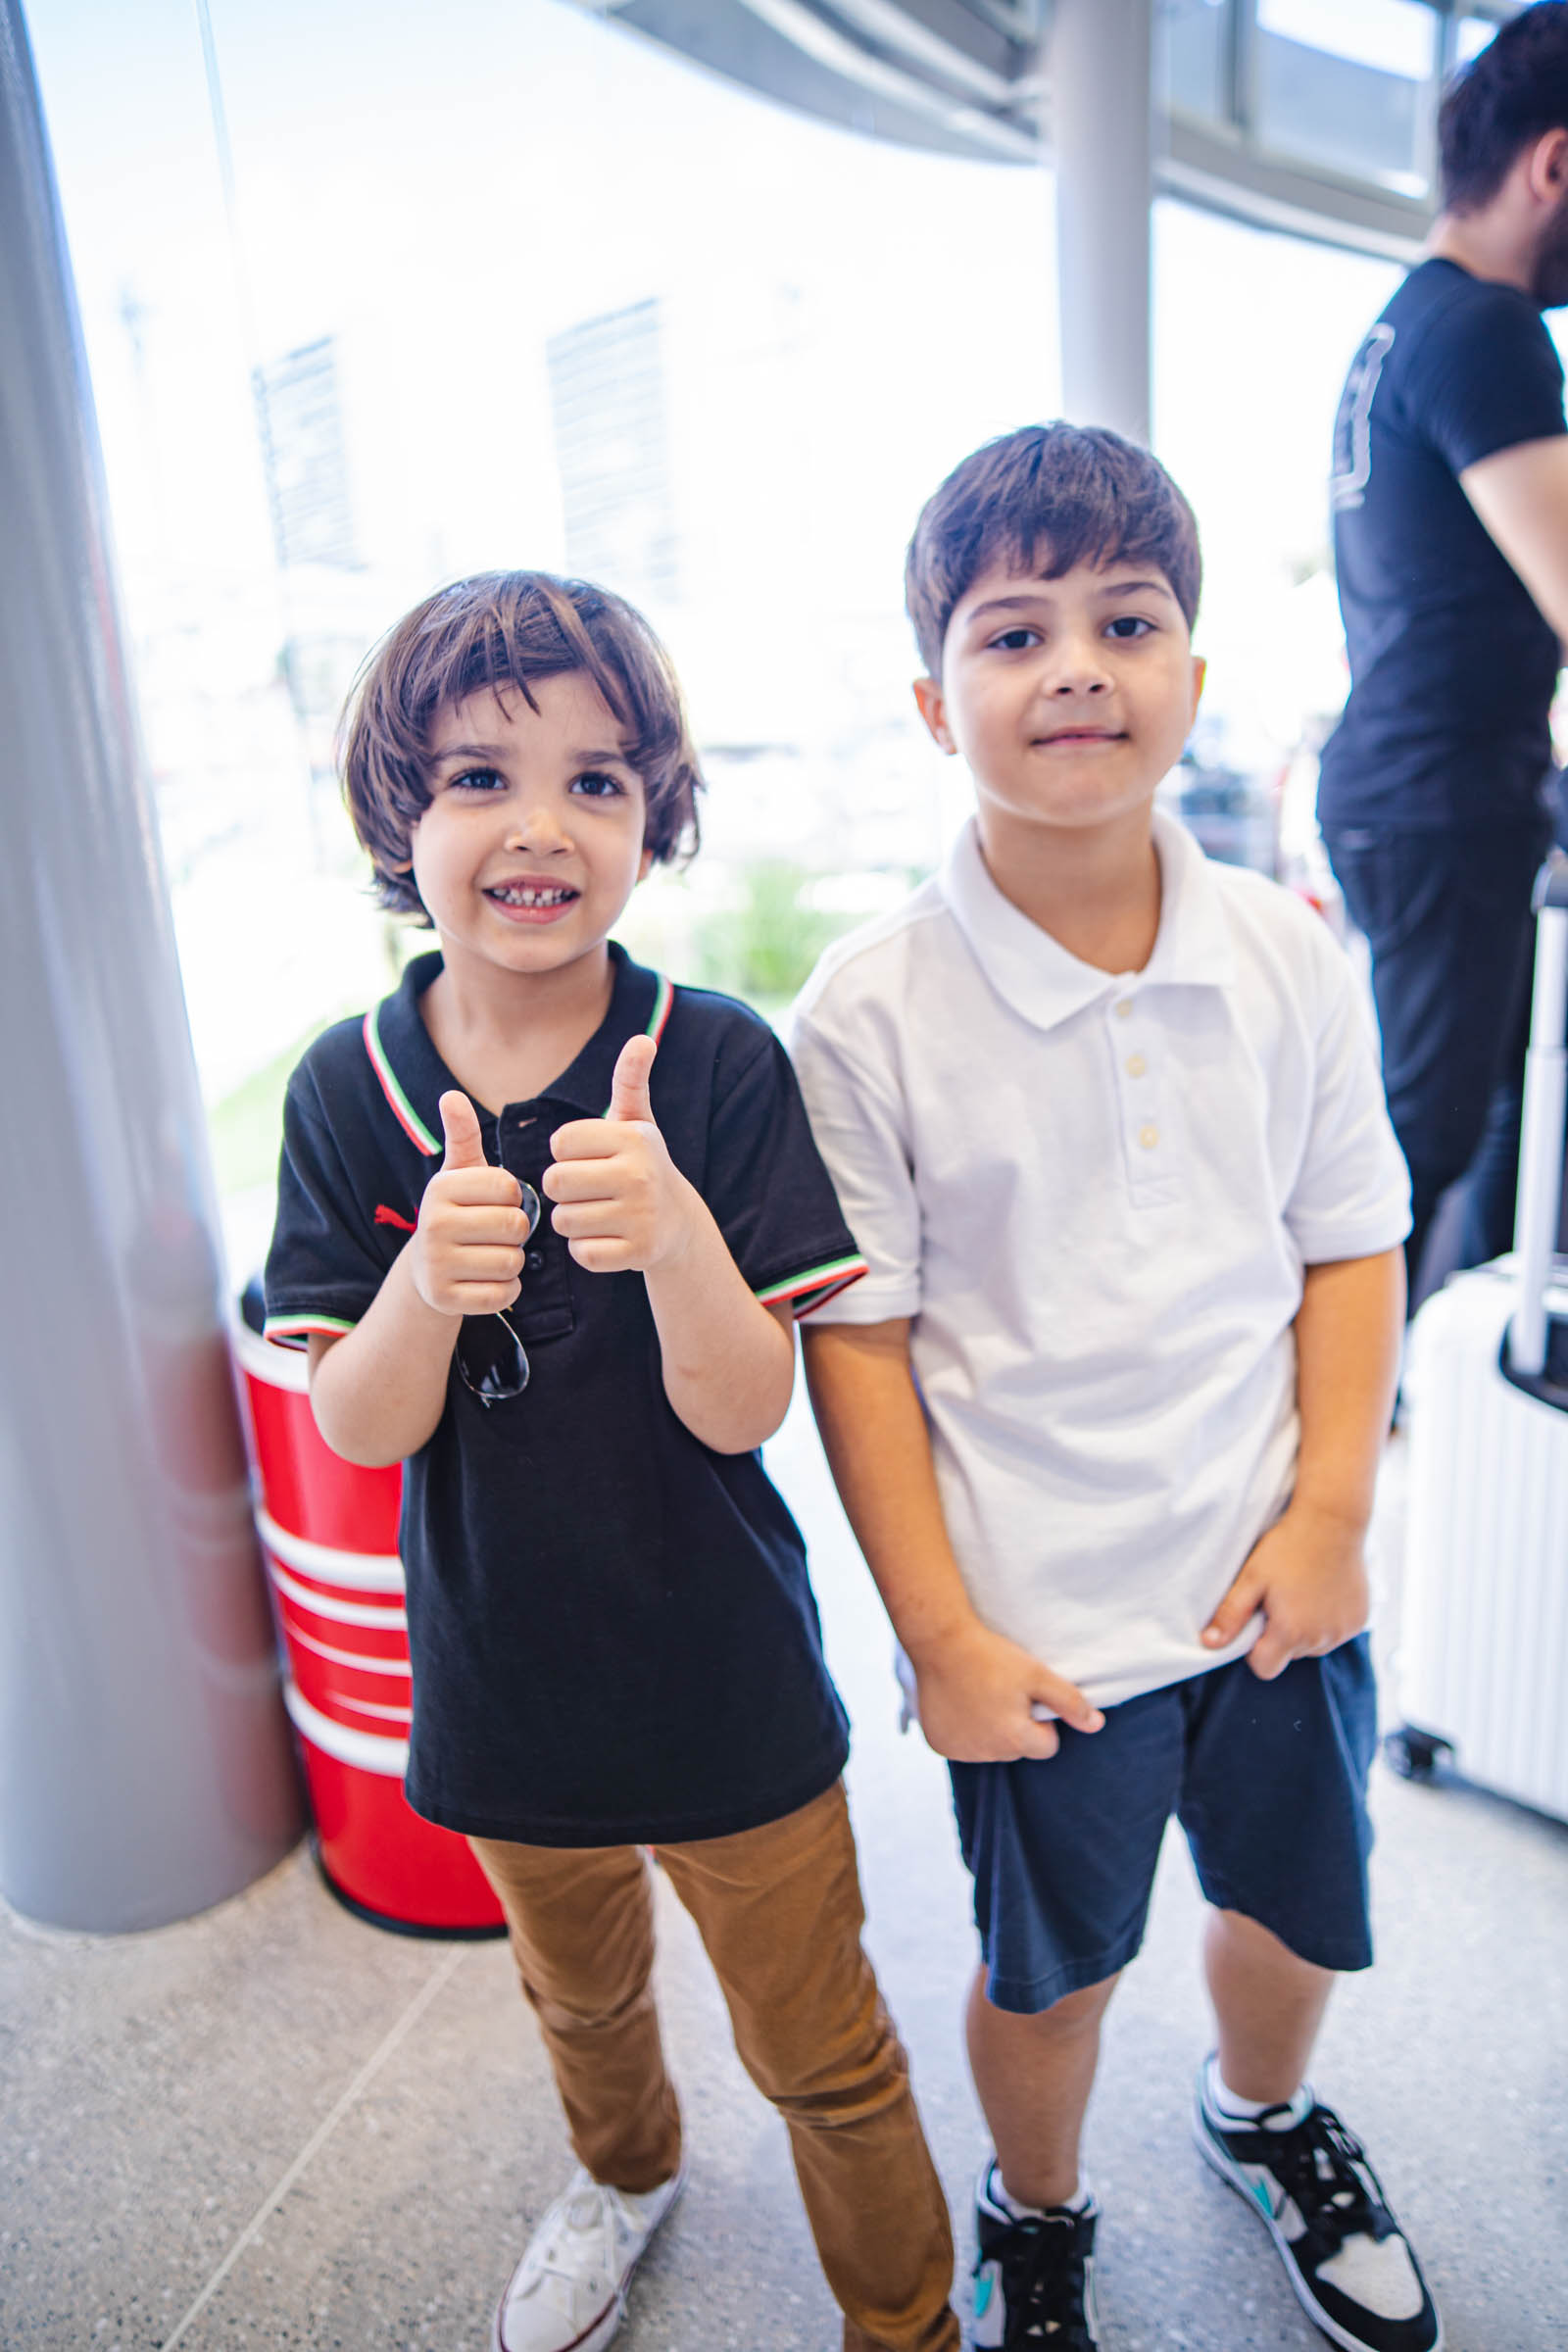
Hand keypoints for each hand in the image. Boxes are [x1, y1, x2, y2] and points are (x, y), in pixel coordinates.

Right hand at [407, 1092, 531, 1318]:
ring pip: (512, 1263)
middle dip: (516, 1233)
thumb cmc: (458, 1212)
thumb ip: (462, 1133)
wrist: (428, 1269)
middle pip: (514, 1228)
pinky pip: (503, 1295)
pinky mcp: (445, 1299)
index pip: (509, 1190)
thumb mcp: (460, 1172)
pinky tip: (487, 1280)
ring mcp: (436, 1265)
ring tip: (491, 1255)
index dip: (513, 1200)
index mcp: (440, 1189)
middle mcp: (431, 1225)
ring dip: (512, 1261)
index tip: (494, 1204)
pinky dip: (506, 1289)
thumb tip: (450, 1095)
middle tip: (496, 1234)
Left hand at [543, 1035, 698, 1273]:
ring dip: (573, 1221)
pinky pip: (581, 1253)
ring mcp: (641, 1216)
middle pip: (555, 1182)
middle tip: (588, 1190)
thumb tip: (643, 1039)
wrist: (678, 1224)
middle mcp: (639, 1175)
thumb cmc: (642, 1165)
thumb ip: (630, 1080)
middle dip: (563, 1189)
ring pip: (565, 1221)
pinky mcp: (638, 1253)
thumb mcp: (637, 1122)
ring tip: (600, 1213)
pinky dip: (587, 1249)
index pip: (560, 1143)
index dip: (567, 1153)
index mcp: (634, 1138)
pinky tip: (608, 1238)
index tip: (590, 1159)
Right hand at [907, 1618, 1103, 1762]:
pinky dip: (964, 1731)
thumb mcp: (1037, 1674)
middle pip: (1017, 1749)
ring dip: (989, 1730)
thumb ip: (1069, 1702)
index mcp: (1013, 1739)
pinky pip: (963, 1746)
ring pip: (990, 1749)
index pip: (1046, 1747)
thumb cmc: (991, 1655)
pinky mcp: (939, 1744)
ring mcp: (959, 1751)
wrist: (940, 1642)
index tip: (1026, 1697)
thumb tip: (1096, 1725)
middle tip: (1002, 1692)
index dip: (1041, 1721)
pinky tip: (960, 1704)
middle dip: (1015, 1726)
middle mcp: (985, 1752)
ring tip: (980, 1695)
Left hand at [1201, 1501, 1369, 1680]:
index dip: (1255, 1648)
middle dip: (1280, 1634)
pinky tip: (1322, 1591)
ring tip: (1301, 1591)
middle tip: (1280, 1597)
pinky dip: (1326, 1620)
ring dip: (1305, 1629)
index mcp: (1291, 1632)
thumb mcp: (1251, 1577)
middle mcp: (1321, 1639)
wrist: (1332, 1521)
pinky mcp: (1359, 1620)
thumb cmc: (1287, 1546)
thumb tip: (1208, 1644)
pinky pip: (1335, 1633)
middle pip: (1290, 1655)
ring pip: (1313, 1645)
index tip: (1257, 1618)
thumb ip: (1231, 1615)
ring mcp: (1344, 1631)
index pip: (1265, 1668)